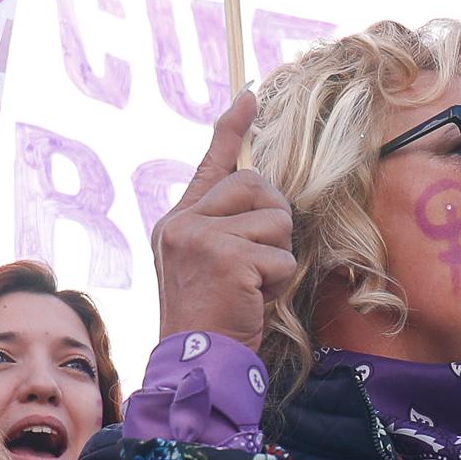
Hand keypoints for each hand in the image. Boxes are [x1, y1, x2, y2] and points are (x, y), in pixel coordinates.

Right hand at [151, 91, 295, 350]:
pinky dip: (279, 285)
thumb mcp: (211, 266)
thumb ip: (227, 229)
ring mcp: (202, 237)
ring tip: (252, 288)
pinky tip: (253, 302)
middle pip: (256, 185)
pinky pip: (282, 258)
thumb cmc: (212, 319)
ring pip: (276, 222)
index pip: (210, 165)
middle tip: (260, 262)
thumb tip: (263, 191)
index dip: (232, 129)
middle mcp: (183, 223)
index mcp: (178, 222)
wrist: (195, 362)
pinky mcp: (226, 257)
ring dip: (278, 259)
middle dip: (274, 221)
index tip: (250, 96)